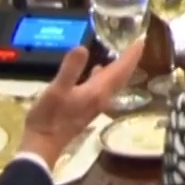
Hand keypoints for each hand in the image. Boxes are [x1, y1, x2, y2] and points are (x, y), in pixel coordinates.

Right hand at [18, 40, 145, 164]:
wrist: (43, 144)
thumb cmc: (49, 117)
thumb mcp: (57, 90)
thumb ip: (70, 69)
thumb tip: (83, 48)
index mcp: (97, 91)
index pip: (120, 70)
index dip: (131, 55)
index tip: (141, 40)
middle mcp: (101, 98)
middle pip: (121, 77)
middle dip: (129, 60)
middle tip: (137, 44)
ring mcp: (95, 104)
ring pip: (113, 82)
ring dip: (119, 68)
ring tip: (121, 53)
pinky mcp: (86, 108)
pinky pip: (102, 87)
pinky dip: (105, 75)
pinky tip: (97, 70)